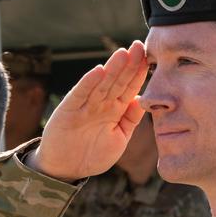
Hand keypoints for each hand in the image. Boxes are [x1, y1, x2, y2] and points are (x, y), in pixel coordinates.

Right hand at [28, 42, 147, 181]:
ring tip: (122, 54)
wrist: (65, 169)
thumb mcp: (119, 139)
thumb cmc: (93, 155)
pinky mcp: (68, 110)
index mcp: (115, 110)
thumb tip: (141, 99)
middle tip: (138, 46)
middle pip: (117, 81)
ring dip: (111, 69)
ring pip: (101, 84)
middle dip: (128, 65)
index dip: (139, 73)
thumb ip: (130, 120)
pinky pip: (80, 95)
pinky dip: (88, 83)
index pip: (130, 87)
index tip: (149, 57)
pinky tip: (98, 71)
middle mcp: (101, 104)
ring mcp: (85, 106)